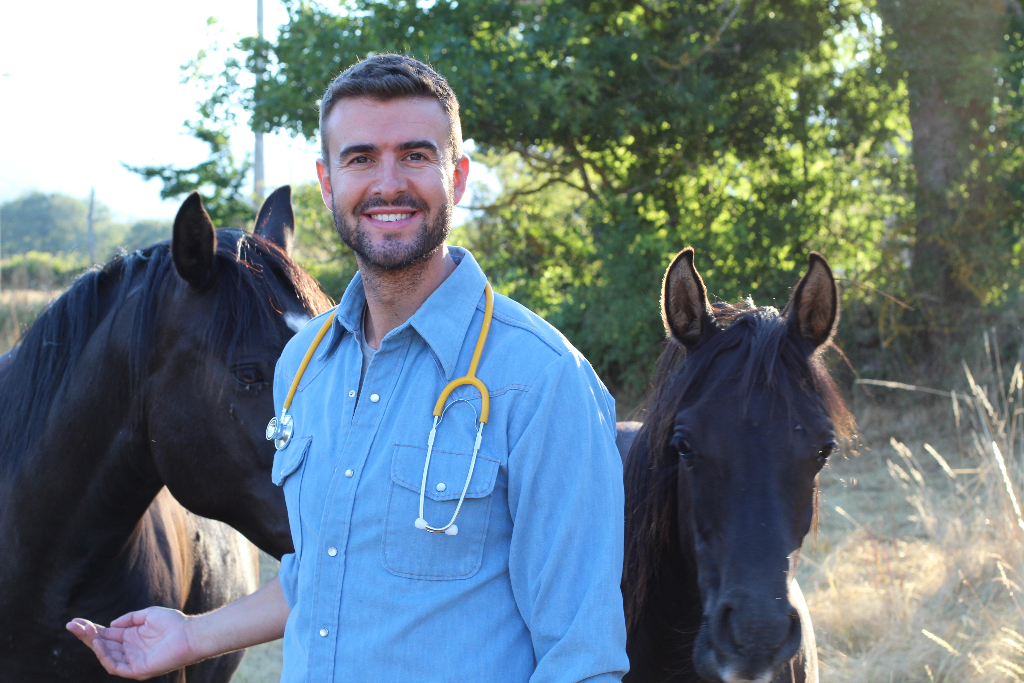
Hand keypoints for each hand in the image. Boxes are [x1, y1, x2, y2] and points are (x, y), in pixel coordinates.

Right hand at [66, 607, 196, 679]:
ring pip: (106, 655)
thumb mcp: (148, 615)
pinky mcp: (137, 670)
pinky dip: (106, 656)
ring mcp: (132, 660)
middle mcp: (129, 649)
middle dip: (86, 635)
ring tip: (85, 633)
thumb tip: (110, 624)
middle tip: (71, 625)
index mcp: (131, 637)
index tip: (75, 622)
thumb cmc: (173, 623)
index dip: (90, 629)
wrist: (190, 634)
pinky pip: (116, 666)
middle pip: (102, 644)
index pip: (106, 634)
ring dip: (94, 644)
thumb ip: (129, 619)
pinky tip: (99, 644)